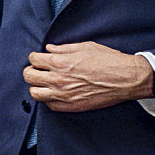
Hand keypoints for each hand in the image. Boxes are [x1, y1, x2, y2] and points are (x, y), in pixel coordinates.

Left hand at [24, 41, 154, 112]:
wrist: (125, 79)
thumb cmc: (109, 61)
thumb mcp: (85, 47)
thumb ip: (63, 49)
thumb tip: (49, 49)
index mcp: (60, 63)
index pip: (33, 59)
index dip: (35, 57)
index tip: (39, 58)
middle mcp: (58, 80)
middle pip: (29, 77)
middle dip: (31, 71)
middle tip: (38, 70)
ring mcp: (63, 95)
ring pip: (35, 93)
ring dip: (37, 86)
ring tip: (45, 83)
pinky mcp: (71, 106)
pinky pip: (49, 105)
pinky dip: (49, 99)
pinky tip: (55, 93)